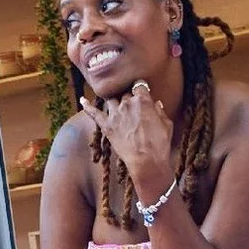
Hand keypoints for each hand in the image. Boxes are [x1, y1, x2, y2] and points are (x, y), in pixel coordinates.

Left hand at [82, 83, 175, 203]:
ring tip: (113, 101)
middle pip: (125, 94)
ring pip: (111, 99)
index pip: (139, 86)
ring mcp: (115, 114)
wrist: (147, 162)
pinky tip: (82, 100)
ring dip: (113, 100)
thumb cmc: (160, 144)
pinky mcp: (106, 126)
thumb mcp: (166, 125)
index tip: (141, 92)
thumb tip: (156, 104)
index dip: (140, 89)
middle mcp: (127, 103)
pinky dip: (87, 106)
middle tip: (132, 105)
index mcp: (143, 100)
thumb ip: (159, 111)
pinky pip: (93, 113)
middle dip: (128, 97)